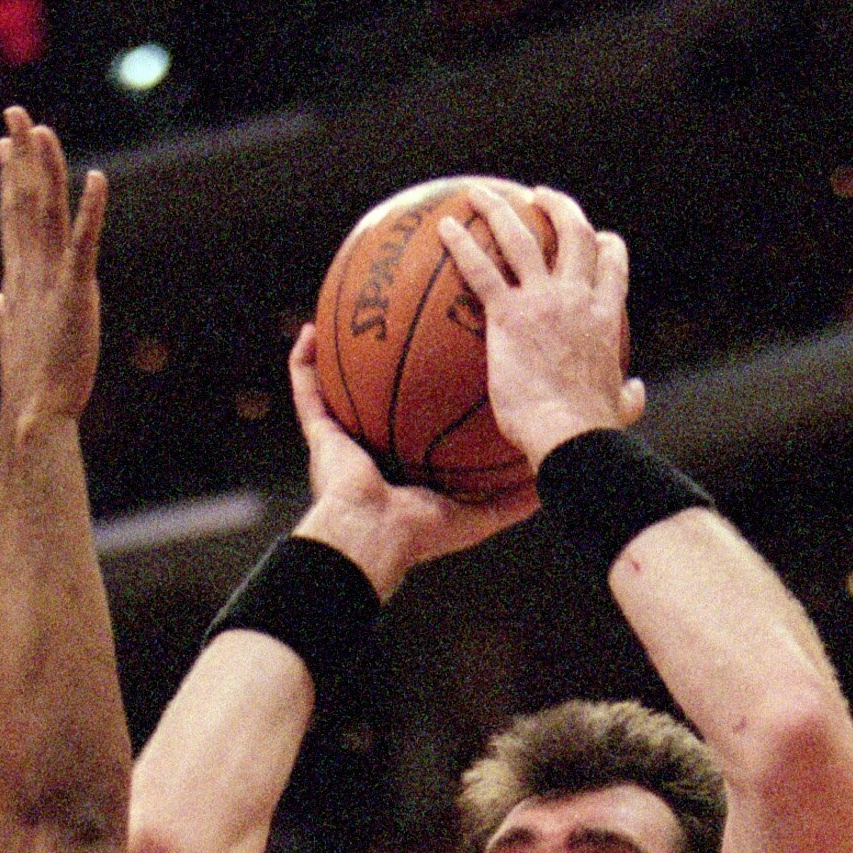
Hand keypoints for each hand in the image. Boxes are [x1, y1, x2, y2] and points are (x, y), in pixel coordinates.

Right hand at [0, 107, 107, 429]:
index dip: (11, 177)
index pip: (13, 216)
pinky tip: (98, 178)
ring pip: (48, 212)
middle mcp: (30, 270)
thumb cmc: (29, 381)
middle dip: (21, 156)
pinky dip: (91, 210)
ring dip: (46, 169)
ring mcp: (51, 279)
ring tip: (42, 130)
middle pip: (24, 201)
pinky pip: (84, 243)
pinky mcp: (76, 293)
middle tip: (16, 113)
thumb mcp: (14, 335)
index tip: (7, 143)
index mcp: (19, 277)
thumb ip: (2, 312)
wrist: (35, 414)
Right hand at [286, 325, 536, 593]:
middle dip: (387, 360)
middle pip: (381, 394)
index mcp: (406, 466)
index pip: (421, 421)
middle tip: (402, 319)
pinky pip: (305, 389)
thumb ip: (513, 500)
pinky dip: (303, 362)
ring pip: (337, 385)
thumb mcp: (480, 515)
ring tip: (349, 312)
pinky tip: (310, 330)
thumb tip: (549, 479)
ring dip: (339, 350)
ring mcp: (342, 440)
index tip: (453, 357)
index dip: (432, 392)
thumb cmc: (422, 532)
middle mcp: (372, 448)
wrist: (372, 540)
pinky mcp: (317, 434)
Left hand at [436, 186, 646, 471]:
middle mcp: (577, 296)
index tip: (596, 236)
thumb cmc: (593, 430)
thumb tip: (635, 393)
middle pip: (573, 232)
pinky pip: (481, 270)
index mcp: (604, 316)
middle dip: (557, 206)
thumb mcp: (620, 407)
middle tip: (537, 197)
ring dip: (499, 207)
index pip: (611, 263)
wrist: (572, 435)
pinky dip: (462, 245)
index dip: (605, 243)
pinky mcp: (509, 315)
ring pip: (522, 236)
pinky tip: (443, 228)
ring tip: (479, 192)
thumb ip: (627, 395)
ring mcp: (543, 300)